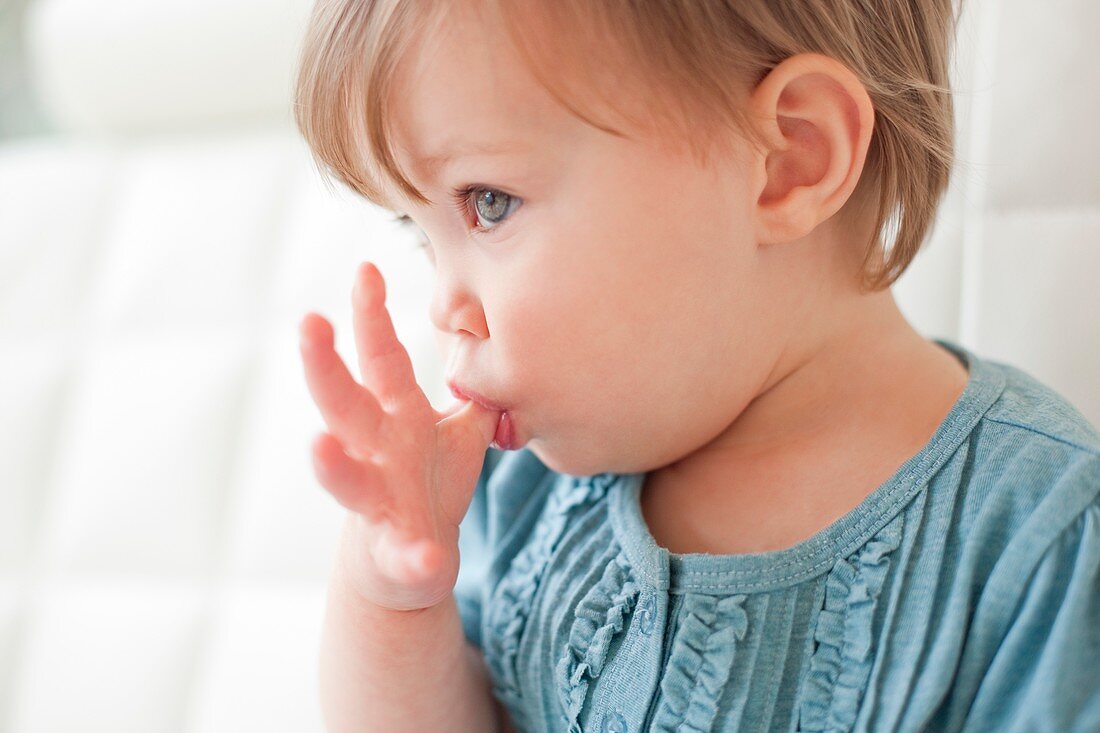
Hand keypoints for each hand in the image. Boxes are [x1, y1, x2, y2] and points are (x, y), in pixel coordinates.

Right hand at [299, 261, 500, 610]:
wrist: (408, 565)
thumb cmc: (430, 482)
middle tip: (308, 321)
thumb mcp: (456, 430)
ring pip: (347, 481)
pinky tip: (425, 558)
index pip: (380, 357)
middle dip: (324, 365)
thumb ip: (474, 388)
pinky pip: (405, 556)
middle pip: (343, 404)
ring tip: (318, 445)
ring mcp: (377, 503)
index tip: (367, 268)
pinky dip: (415, 558)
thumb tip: (501, 338)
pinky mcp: (395, 554)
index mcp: (395, 416)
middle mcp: (375, 452)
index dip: (372, 315)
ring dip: (331, 464)